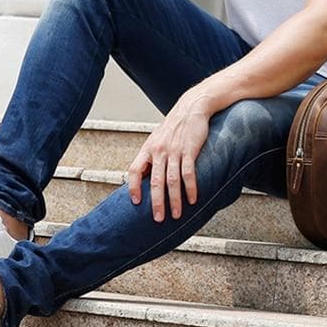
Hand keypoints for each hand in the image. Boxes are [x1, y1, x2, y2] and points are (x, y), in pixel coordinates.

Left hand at [127, 90, 212, 221]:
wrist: (192, 107)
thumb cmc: (175, 125)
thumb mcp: (157, 138)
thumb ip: (152, 156)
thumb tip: (146, 177)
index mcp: (148, 149)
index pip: (135, 170)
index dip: (134, 187)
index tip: (136, 202)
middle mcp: (159, 150)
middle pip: (155, 181)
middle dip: (156, 202)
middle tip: (158, 218)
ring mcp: (174, 150)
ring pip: (172, 180)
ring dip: (174, 200)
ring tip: (176, 215)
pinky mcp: (189, 150)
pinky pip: (188, 173)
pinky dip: (190, 188)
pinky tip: (192, 199)